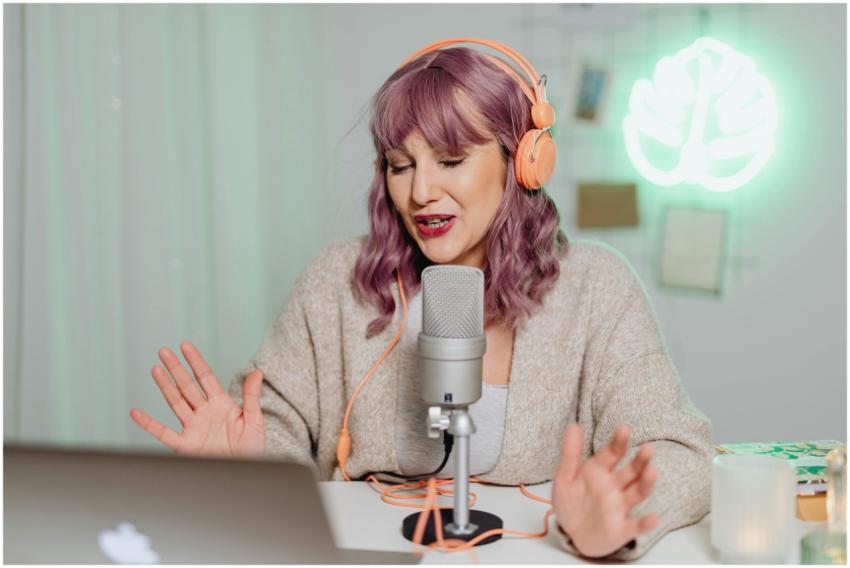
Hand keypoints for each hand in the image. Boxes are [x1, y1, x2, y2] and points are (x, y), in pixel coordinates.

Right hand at [129, 341, 264, 457]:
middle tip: (163, 351)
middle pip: (187, 386)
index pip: (206, 378)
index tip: (185, 346)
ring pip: (175, 402)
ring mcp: (193, 428)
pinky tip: (136, 413)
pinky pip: (164, 433)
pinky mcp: (185, 446)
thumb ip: (252, 397)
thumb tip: (257, 372)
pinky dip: (149, 424)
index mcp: (222, 405)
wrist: (244, 474)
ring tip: (156, 369)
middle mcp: (204, 413)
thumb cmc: (252, 450)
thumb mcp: (255, 421)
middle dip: (176, 368)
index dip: (195, 361)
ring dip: (165, 386)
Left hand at [551, 423, 658, 558]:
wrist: (573, 534)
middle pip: (631, 471)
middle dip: (640, 460)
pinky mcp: (621, 528)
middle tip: (648, 448)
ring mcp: (619, 507)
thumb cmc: (572, 503)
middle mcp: (614, 487)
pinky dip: (645, 523)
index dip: (618, 442)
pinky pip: (635, 526)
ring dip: (646, 483)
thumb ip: (570, 453)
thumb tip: (573, 425)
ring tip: (652, 471)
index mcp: (600, 471)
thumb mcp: (565, 477)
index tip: (624, 429)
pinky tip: (653, 518)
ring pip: (637, 493)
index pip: (612, 453)